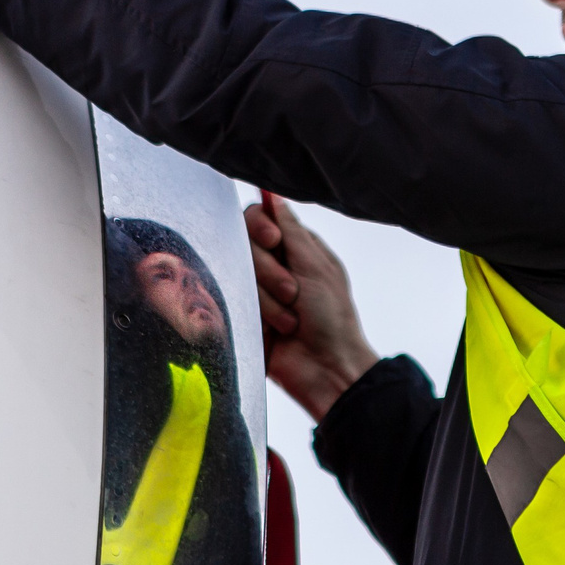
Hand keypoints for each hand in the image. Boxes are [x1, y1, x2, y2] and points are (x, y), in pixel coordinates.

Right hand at [250, 192, 379, 422]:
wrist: (326, 371)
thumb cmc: (333, 318)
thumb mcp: (317, 267)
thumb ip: (291, 230)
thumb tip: (272, 193)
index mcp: (295, 248)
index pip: (259, 218)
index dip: (260, 226)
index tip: (275, 242)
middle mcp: (273, 266)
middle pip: (243, 243)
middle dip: (269, 270)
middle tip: (293, 293)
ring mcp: (256, 292)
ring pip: (238, 274)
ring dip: (269, 301)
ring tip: (290, 322)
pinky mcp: (243, 317)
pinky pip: (231, 302)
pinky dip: (256, 315)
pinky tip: (274, 331)